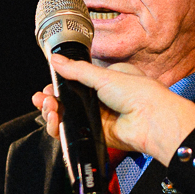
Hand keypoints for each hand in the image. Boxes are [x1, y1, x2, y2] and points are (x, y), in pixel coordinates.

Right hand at [43, 54, 194, 160]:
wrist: (152, 121)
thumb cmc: (139, 94)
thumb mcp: (104, 75)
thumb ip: (77, 70)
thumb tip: (55, 60)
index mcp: (106, 80)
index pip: (75, 80)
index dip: (58, 83)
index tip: (48, 85)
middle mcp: (101, 98)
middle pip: (67, 99)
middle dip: (51, 99)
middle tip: (42, 98)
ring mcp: (97, 117)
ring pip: (66, 116)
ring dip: (52, 112)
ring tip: (48, 108)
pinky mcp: (95, 133)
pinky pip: (71, 132)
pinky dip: (59, 128)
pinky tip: (54, 121)